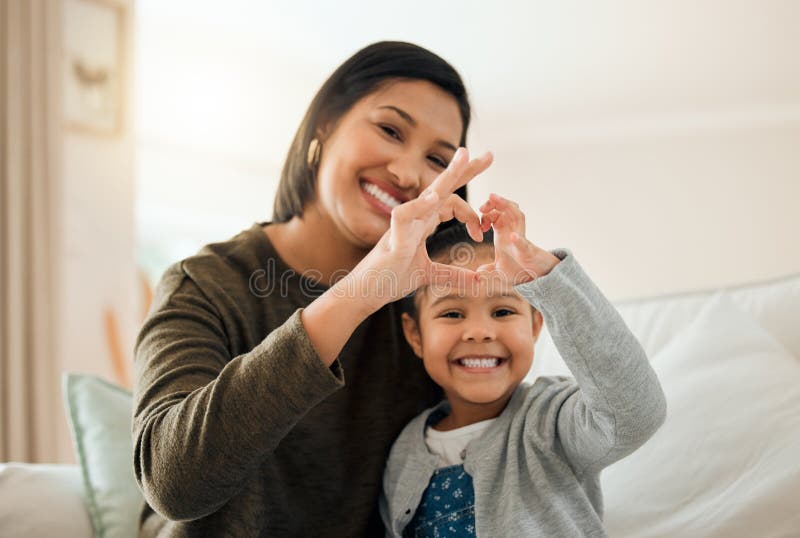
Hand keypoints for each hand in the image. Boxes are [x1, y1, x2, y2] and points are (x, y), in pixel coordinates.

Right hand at [341, 147, 493, 311]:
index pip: (450, 202)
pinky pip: (404, 215)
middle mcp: (415, 218)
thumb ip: (453, 275)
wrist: (366, 293)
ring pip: (427, 193)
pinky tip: (435, 197)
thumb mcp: (429, 276)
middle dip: (465, 170)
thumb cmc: (390, 279)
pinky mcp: (393, 239)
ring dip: (447, 176)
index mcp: (423, 223)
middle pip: (443, 187)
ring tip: (463, 157)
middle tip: (489, 155)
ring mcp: (403, 226)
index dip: (471, 210)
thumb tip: (477, 280)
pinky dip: (419, 205)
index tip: (484, 230)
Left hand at [476, 193, 560, 284]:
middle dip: (495, 202)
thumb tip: (477, 274)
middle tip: (482, 207)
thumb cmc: (518, 269)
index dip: (485, 213)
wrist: (534, 279)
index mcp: (503, 232)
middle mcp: (512, 230)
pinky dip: (518, 240)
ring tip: (496, 200)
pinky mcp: (527, 251)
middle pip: (506, 207)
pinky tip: (512, 237)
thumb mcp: (498, 269)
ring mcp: (521, 238)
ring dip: (506, 206)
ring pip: (517, 215)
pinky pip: (523, 243)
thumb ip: (488, 269)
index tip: (478, 223)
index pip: (495, 213)